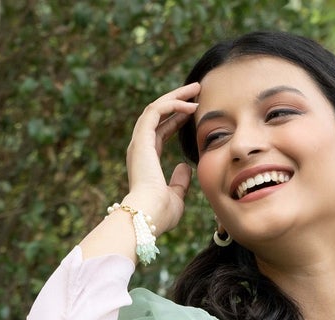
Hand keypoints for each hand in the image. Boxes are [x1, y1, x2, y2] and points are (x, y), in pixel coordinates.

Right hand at [123, 81, 199, 235]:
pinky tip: (190, 105)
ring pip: (156, 108)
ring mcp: (139, 142)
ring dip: (176, 96)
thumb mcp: (176, 196)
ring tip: (196, 88)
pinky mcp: (141, 139)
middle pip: (158, 114)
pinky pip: (156, 111)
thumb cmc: (160, 214)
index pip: (161, 131)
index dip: (177, 119)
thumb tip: (185, 167)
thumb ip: (179, 181)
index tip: (194, 111)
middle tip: (196, 89)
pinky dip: (172, 105)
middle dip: (177, 99)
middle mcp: (139, 147)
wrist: (148, 216)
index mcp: (146, 160)